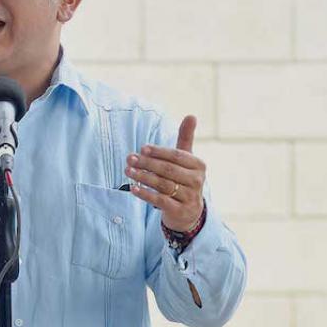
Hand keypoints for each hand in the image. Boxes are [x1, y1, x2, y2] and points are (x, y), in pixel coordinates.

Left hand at [125, 115, 205, 231]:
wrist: (189, 212)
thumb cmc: (184, 179)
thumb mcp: (186, 160)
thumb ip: (186, 138)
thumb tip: (191, 115)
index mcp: (198, 165)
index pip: (176, 156)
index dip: (159, 151)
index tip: (142, 148)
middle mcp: (197, 181)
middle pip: (168, 170)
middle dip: (147, 163)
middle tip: (130, 158)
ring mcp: (190, 197)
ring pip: (163, 184)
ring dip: (143, 177)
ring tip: (128, 170)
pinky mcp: (180, 211)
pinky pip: (160, 201)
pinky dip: (145, 194)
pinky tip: (133, 188)